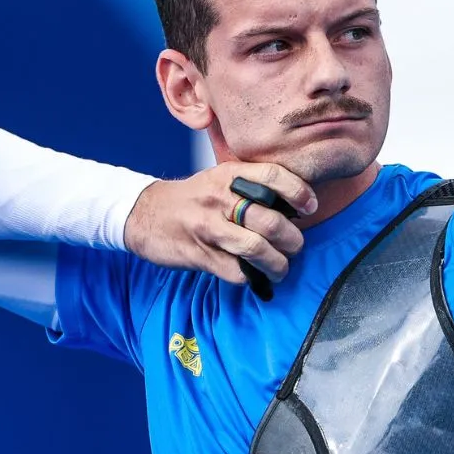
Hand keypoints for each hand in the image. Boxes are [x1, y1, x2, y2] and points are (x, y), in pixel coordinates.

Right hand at [124, 162, 316, 284]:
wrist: (144, 214)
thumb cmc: (194, 198)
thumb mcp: (220, 180)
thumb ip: (253, 187)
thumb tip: (296, 207)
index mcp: (229, 176)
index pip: (274, 176)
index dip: (299, 192)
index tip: (310, 208)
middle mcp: (220, 199)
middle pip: (271, 221)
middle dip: (293, 240)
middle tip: (294, 246)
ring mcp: (208, 228)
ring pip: (257, 249)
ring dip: (278, 264)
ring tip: (281, 267)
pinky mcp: (199, 254)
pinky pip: (237, 271)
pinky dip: (252, 277)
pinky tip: (256, 276)